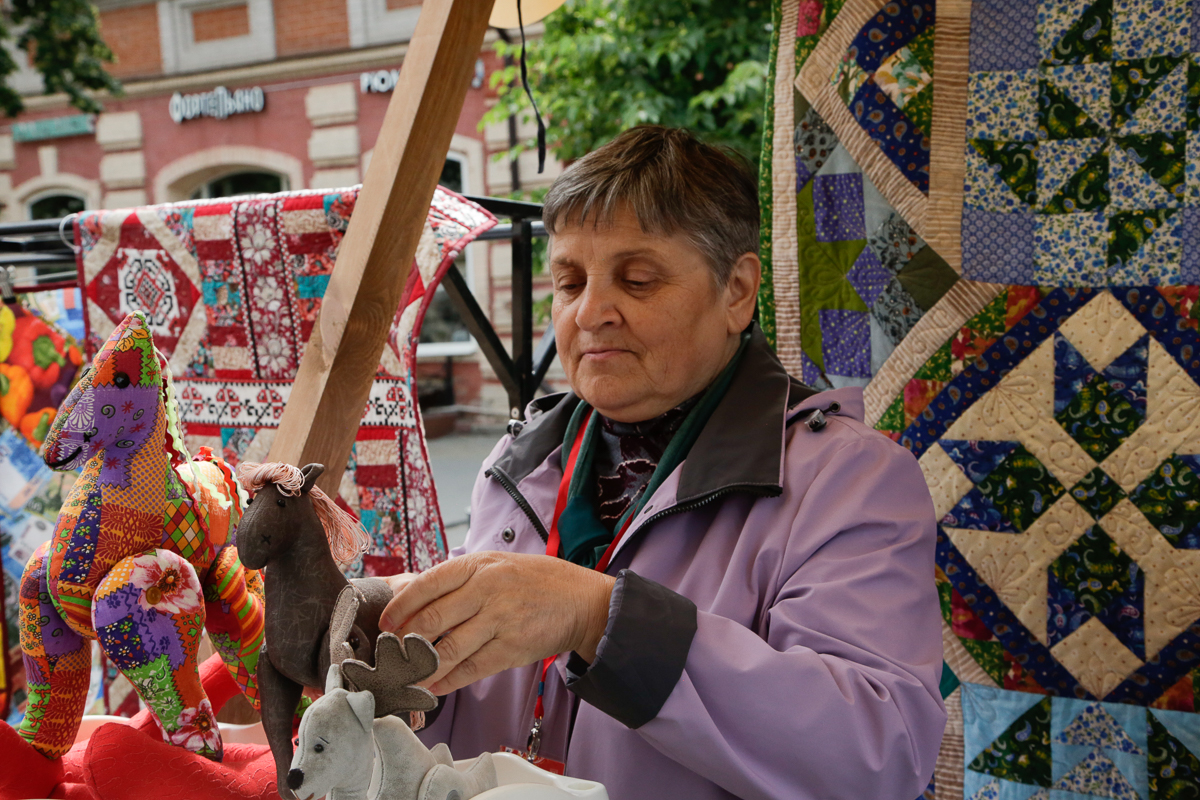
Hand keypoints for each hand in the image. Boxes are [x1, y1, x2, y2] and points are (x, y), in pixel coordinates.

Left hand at [379, 552, 614, 694]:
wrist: (582, 602)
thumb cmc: (537, 582)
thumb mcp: (498, 566)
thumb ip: (462, 581)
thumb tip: (418, 601)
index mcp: (479, 565)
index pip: (428, 583)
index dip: (400, 606)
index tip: (385, 622)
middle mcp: (487, 590)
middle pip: (431, 619)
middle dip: (404, 640)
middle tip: (390, 653)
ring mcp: (500, 620)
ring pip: (447, 649)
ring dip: (421, 667)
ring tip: (405, 675)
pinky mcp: (511, 649)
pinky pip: (470, 669)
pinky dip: (447, 681)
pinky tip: (434, 686)